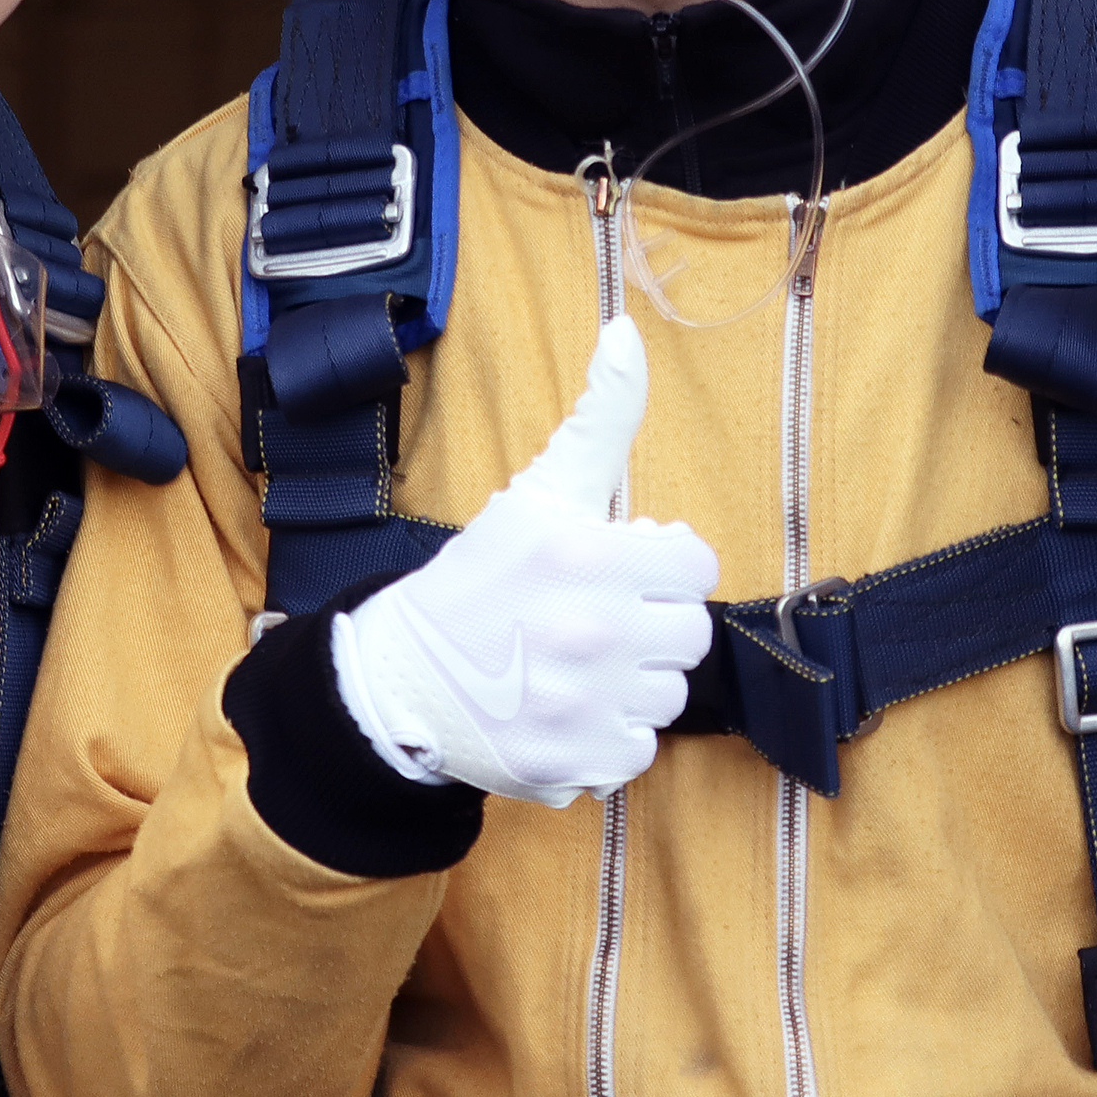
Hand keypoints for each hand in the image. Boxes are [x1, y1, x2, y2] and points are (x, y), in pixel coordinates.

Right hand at [333, 317, 718, 806]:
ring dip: (632, 681)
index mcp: (588, 558)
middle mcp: (592, 634)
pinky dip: (608, 735)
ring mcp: (584, 706)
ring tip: (575, 664)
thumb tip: (626, 332)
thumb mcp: (540, 490)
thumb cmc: (481, 580)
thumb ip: (602, 416)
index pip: (694, 565)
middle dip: (649, 622)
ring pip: (668, 694)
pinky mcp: (576, 765)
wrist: (401, 681)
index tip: (619, 568)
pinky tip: (565, 709)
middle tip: (592, 618)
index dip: (658, 564)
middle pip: (689, 633)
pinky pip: (638, 748)